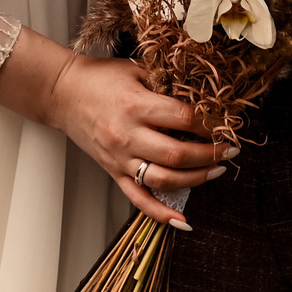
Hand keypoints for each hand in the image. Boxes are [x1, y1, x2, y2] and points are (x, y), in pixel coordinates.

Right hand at [0, 31, 224, 227]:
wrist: (61, 92)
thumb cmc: (100, 77)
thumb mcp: (136, 69)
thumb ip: (166, 84)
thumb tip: (202, 98)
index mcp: (136, 106)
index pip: (184, 119)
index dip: (211, 124)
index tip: (226, 124)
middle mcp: (128, 136)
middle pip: (178, 154)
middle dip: (211, 155)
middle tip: (230, 151)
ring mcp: (120, 158)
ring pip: (164, 179)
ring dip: (196, 179)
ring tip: (216, 171)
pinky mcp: (113, 171)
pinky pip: (138, 199)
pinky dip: (161, 213)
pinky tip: (183, 222)